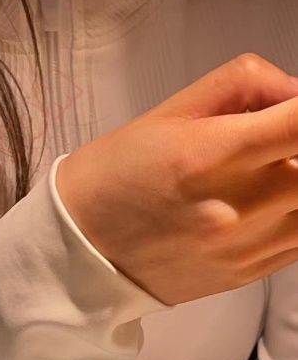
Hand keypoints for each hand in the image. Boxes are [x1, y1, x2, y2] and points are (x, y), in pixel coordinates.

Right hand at [56, 54, 297, 304]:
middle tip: (279, 140)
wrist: (82, 251)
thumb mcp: (170, 110)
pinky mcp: (245, 274)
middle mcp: (236, 207)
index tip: (296, 112)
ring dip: (297, 184)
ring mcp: (245, 247)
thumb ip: (243, 85)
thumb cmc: (119, 172)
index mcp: (212, 155)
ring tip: (273, 171)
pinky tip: (269, 203)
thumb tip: (295, 92)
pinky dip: (295, 216)